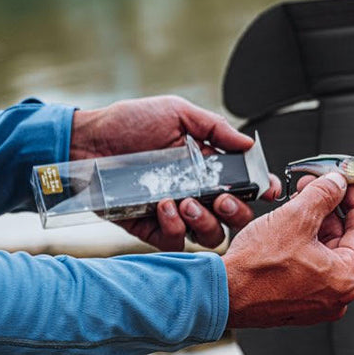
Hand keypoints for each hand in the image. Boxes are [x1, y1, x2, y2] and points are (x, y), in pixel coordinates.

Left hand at [70, 95, 282, 250]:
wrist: (85, 142)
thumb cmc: (126, 124)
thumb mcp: (176, 113)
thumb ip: (215, 128)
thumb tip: (248, 142)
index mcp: (208, 168)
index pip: (245, 186)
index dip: (262, 190)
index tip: (268, 189)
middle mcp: (197, 194)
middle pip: (234, 218)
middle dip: (236, 212)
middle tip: (221, 200)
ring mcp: (176, 214)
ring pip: (210, 236)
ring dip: (205, 222)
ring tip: (187, 201)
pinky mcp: (152, 229)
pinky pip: (175, 241)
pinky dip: (175, 227)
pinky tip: (164, 207)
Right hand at [223, 171, 353, 327]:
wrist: (223, 294)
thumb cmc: (255, 269)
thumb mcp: (296, 218)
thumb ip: (324, 195)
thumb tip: (337, 183)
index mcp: (346, 277)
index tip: (347, 184)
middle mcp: (338, 295)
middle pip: (344, 240)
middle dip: (329, 209)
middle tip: (316, 187)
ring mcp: (319, 301)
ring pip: (325, 251)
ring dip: (314, 223)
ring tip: (297, 202)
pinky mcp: (300, 301)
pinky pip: (311, 266)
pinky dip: (304, 243)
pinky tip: (289, 226)